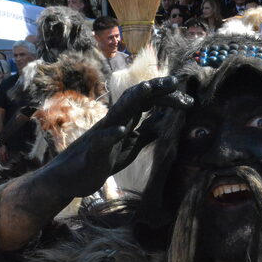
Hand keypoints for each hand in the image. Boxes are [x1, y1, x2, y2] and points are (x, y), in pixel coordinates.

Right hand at [0, 76, 190, 251]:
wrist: (74, 179)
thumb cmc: (102, 161)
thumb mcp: (130, 147)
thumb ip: (145, 134)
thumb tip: (162, 123)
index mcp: (125, 121)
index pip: (147, 103)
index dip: (166, 97)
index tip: (187, 97)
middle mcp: (114, 122)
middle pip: (136, 99)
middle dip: (155, 89)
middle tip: (176, 82)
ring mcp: (103, 134)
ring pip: (119, 112)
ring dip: (134, 100)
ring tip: (149, 89)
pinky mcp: (94, 151)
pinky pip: (102, 140)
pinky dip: (113, 134)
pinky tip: (124, 130)